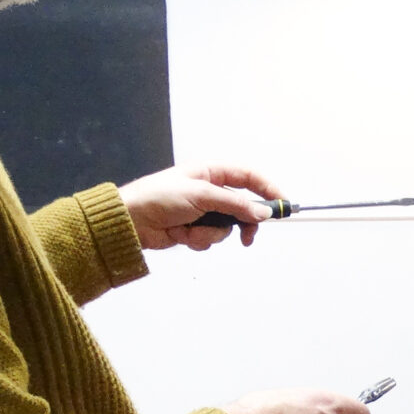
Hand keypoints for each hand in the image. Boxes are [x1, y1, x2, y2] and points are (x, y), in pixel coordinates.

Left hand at [119, 164, 278, 251]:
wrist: (131, 221)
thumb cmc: (159, 197)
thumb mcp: (201, 195)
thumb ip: (235, 204)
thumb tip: (261, 213)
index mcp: (211, 172)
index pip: (248, 177)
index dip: (267, 189)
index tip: (282, 205)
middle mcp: (209, 191)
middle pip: (242, 207)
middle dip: (241, 223)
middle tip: (248, 236)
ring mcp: (202, 212)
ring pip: (226, 227)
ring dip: (211, 233)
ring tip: (191, 229)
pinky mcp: (193, 229)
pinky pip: (210, 239)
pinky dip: (198, 240)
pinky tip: (181, 235)